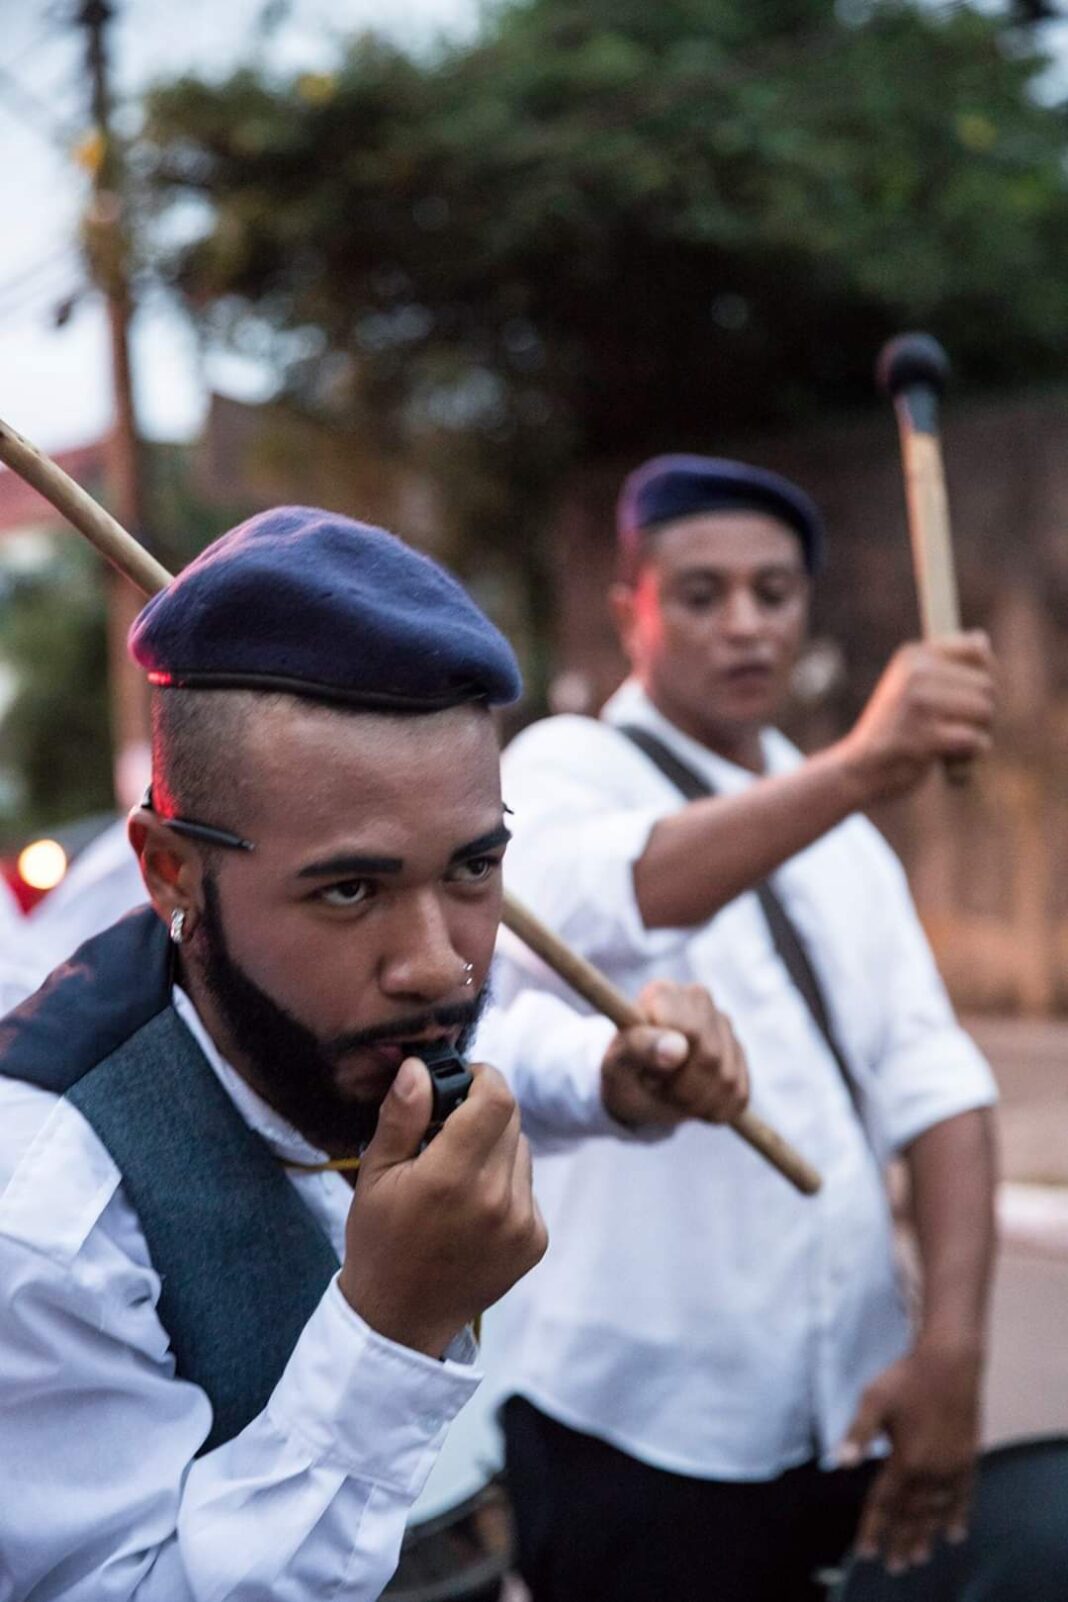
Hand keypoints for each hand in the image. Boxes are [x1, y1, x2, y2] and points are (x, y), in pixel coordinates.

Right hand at [339, 1057, 546, 1357]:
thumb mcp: (375, 1174)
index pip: (497, 1099)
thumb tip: (420, 1068)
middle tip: (448, 1130)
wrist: (400, 1318)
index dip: (484, 1077)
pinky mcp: (534, 1241)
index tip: (463, 1080)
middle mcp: (495, 1199)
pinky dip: (505, 1183)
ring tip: (458, 1175)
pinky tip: (472, 1206)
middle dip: (483, 1111)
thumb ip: (401, 1116)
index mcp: (451, 1178)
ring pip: (522, 1151)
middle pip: (511, 1119)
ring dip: (495, 1148)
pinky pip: (527, 1186)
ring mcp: (520, 1223)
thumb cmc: (380, 1241)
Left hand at [601, 979, 748, 1128]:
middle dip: (682, 1088)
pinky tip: (693, 1100)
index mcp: (664, 993)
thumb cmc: (624, 1073)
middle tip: (659, 1090)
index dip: (668, 1064)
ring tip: (672, 1094)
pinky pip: (739, 1094)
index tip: (647, 1074)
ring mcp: (723, 1026)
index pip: (689, 1031)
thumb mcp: (616, 1065)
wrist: (637, 1090)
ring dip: (696, 1103)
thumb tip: (677, 1047)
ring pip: (727, 1079)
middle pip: (711, 1057)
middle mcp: (698, 1000)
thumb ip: (639, 1048)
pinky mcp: (739, 1055)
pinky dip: (714, 1110)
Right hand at [839, 632, 995, 802]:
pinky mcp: (924, 737)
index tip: (975, 694)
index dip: (987, 673)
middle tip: (959, 728)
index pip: (976, 649)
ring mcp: (919, 704)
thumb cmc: (893, 729)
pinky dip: (970, 756)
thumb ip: (946, 663)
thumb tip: (982, 639)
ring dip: (979, 734)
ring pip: (985, 711)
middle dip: (983, 712)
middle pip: (987, 685)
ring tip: (953, 745)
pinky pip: (975, 740)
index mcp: (912, 656)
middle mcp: (915, 674)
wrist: (861, 770)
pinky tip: (950, 761)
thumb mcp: (911, 686)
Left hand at [840, 1342, 982, 1572]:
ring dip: (927, 1536)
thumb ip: (859, 1433)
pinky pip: (965, 1496)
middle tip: (895, 1567)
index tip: (865, 1552)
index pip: (885, 1503)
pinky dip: (959, 1516)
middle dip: (901, 1541)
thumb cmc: (908, 1378)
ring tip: (919, 1558)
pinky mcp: (968, 1458)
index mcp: (906, 1460)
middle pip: (913, 1514)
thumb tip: (840, 1462)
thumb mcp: (874, 1399)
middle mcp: (931, 1471)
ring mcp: (953, 1467)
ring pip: (938, 1511)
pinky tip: (956, 1533)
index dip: (874, 1528)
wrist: (950, 1361)